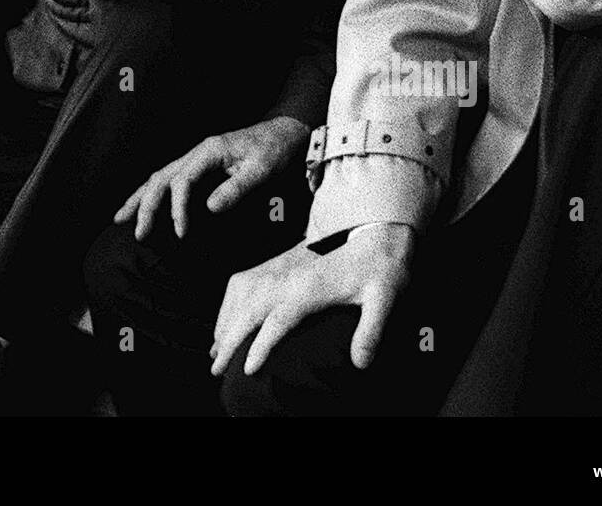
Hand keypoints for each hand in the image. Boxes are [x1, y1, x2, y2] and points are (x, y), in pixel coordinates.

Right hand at [115, 116, 309, 240]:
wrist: (283, 132)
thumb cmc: (274, 151)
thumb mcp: (261, 170)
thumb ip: (236, 189)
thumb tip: (209, 209)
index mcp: (209, 152)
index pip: (182, 181)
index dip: (177, 209)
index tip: (180, 234)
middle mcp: (197, 152)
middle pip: (161, 178)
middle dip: (145, 205)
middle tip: (138, 233)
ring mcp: (196, 157)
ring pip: (159, 176)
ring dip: (139, 197)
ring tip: (120, 217)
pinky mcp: (200, 165)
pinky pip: (169, 178)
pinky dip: (152, 191)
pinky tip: (144, 203)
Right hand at [211, 223, 414, 377]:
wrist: (377, 231)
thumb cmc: (382, 267)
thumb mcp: (386, 297)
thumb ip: (372, 330)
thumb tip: (360, 364)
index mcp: (311, 285)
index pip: (278, 318)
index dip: (260, 345)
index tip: (246, 370)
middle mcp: (289, 275)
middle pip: (249, 306)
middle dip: (229, 338)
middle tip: (216, 369)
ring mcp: (281, 267)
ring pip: (240, 293)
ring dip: (225, 320)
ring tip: (215, 350)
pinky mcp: (280, 264)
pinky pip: (243, 282)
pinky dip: (228, 303)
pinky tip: (226, 319)